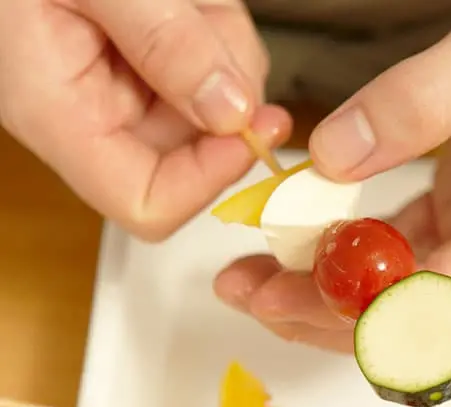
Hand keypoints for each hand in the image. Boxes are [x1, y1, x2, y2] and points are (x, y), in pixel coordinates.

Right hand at [0, 0, 291, 239]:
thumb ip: (162, 43)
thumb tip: (232, 110)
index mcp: (63, 117)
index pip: (146, 203)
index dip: (206, 180)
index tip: (249, 131)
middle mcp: (98, 117)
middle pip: (196, 151)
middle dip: (226, 91)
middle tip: (212, 26)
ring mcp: (126, 93)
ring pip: (217, 106)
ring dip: (224, 49)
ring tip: (186, 0)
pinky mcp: (146, 67)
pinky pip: (213, 66)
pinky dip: (216, 28)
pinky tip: (187, 0)